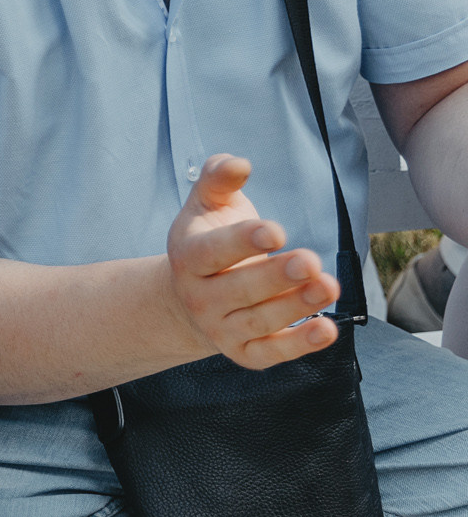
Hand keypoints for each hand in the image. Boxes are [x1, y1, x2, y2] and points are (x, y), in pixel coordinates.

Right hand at [166, 154, 341, 368]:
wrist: (189, 298)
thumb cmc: (209, 242)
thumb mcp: (207, 205)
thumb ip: (220, 179)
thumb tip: (239, 164)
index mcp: (188, 257)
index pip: (211, 253)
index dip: (242, 242)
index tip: (276, 231)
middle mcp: (200, 296)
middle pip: (239, 289)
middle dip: (276, 277)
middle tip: (310, 260)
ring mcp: (220, 327)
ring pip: (259, 321)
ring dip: (295, 306)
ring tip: (329, 286)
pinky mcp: (243, 351)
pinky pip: (271, 353)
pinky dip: (299, 345)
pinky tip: (327, 328)